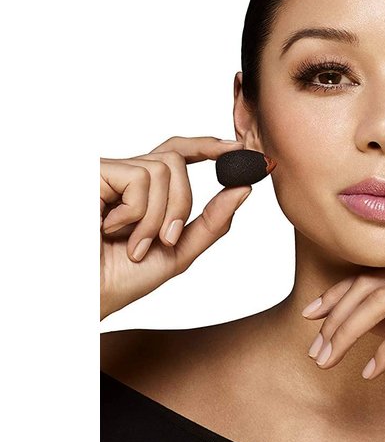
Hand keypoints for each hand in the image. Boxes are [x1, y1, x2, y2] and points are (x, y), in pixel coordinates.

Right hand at [100, 136, 258, 318]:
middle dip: (181, 204)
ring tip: (133, 244)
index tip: (237, 148)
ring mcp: (107, 172)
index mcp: (142, 190)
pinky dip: (137, 213)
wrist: (82, 297)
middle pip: (175, 161)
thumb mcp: (178, 251)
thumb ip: (212, 222)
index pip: (176, 153)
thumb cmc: (119, 279)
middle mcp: (123, 176)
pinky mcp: (94, 172)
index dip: (205, 145)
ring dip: (157, 216)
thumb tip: (244, 189)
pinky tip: (110, 230)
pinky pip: (140, 178)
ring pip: (163, 169)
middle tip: (166, 239)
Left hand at [301, 253, 384, 380]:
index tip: (311, 316)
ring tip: (330, 360)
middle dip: (335, 317)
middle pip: (369, 285)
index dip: (337, 296)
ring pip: (382, 301)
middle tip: (315, 350)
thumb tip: (373, 327)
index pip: (372, 275)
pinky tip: (373, 370)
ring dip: (350, 332)